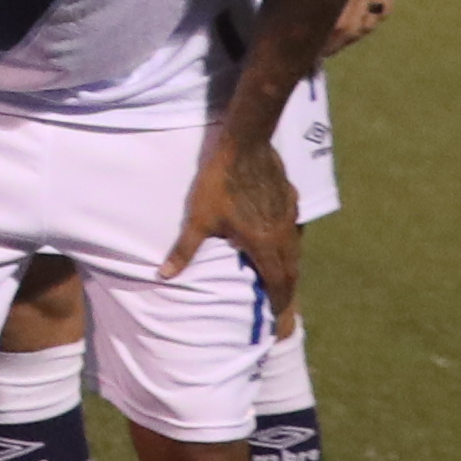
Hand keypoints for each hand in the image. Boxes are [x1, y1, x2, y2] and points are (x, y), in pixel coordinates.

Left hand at [162, 129, 302, 328]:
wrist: (245, 145)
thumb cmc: (219, 184)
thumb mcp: (198, 220)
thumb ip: (184, 251)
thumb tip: (164, 275)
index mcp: (264, 245)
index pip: (277, 282)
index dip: (277, 301)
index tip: (276, 315)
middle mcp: (283, 234)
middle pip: (291, 269)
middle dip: (286, 288)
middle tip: (281, 302)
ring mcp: (290, 215)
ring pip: (296, 248)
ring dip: (290, 265)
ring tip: (282, 275)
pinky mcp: (291, 198)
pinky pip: (294, 226)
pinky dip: (289, 240)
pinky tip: (280, 235)